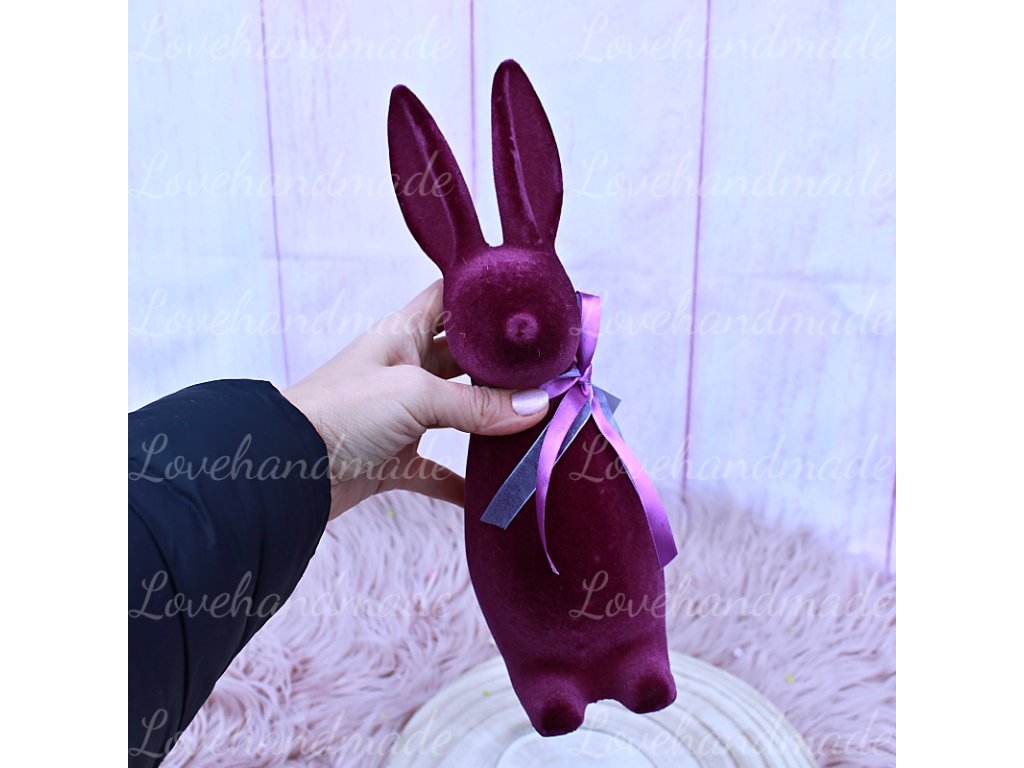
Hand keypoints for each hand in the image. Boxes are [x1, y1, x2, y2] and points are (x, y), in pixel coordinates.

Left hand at [282, 280, 550, 518]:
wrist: (282, 472)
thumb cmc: (341, 411)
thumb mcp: (416, 396)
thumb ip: (478, 405)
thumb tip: (538, 406)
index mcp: (403, 334)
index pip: (451, 299)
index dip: (486, 297)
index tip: (532, 305)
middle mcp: (404, 368)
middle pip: (464, 360)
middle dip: (502, 367)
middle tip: (551, 372)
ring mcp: (399, 415)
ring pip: (457, 413)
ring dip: (490, 421)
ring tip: (535, 425)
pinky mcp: (392, 458)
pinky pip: (437, 468)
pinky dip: (462, 482)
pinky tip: (492, 493)